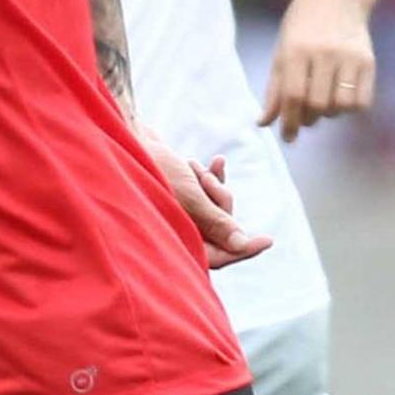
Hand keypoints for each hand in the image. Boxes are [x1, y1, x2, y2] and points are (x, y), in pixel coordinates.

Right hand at [137, 130, 271, 269]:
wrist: (127, 138)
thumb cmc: (154, 169)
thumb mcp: (191, 197)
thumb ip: (217, 223)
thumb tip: (242, 245)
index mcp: (175, 241)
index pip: (218, 256)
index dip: (243, 249)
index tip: (267, 240)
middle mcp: (176, 231)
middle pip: (220, 228)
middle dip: (220, 201)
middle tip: (208, 181)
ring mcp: (178, 214)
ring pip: (214, 208)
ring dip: (212, 186)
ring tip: (196, 170)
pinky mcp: (178, 196)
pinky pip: (206, 193)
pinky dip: (210, 179)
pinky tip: (215, 162)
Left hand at [260, 0, 376, 141]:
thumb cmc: (302, 27)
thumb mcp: (281, 52)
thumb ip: (274, 89)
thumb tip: (263, 123)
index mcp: (297, 51)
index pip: (293, 96)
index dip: (289, 122)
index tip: (288, 137)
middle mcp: (324, 54)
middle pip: (318, 105)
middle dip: (309, 118)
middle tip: (306, 113)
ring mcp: (349, 57)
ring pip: (341, 106)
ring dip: (330, 113)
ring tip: (324, 101)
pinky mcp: (368, 61)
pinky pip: (362, 101)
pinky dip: (351, 108)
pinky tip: (342, 97)